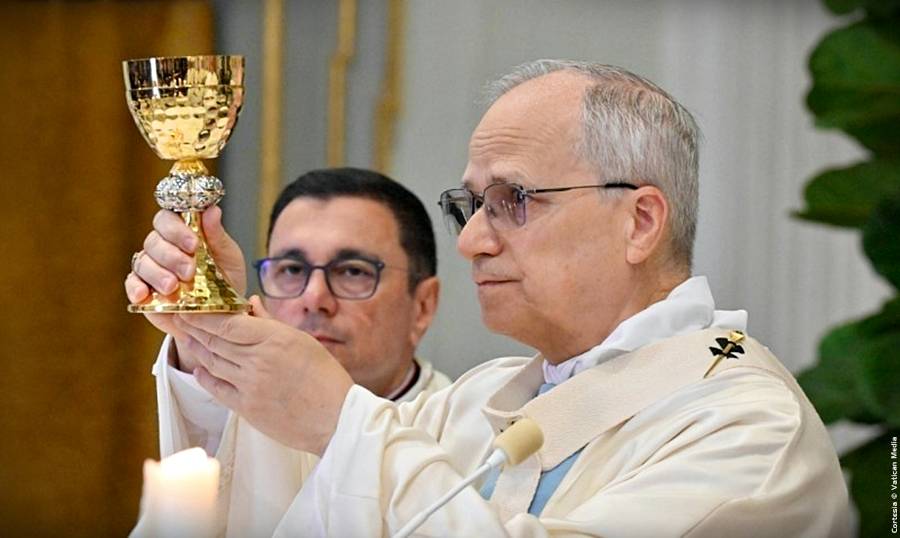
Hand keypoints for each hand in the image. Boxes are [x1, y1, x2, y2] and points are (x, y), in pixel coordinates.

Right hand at [124, 206, 246, 371]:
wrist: (221, 313)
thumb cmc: (225, 279)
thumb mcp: (228, 256)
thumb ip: (217, 234)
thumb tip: (212, 209)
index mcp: (182, 232)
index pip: (168, 219)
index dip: (176, 228)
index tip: (193, 244)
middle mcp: (163, 247)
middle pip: (154, 240)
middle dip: (171, 255)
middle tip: (189, 271)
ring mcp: (151, 268)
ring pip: (143, 262)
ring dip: (157, 274)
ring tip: (173, 287)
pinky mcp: (144, 289)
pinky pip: (132, 284)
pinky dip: (136, 288)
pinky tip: (143, 295)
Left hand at [173, 297, 353, 454]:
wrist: (335, 419)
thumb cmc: (326, 378)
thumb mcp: (303, 341)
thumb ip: (271, 321)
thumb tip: (251, 303)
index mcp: (274, 339)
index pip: (227, 322)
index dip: (203, 315)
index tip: (189, 307)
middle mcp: (258, 360)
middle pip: (214, 340)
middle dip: (193, 327)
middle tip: (179, 318)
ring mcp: (249, 385)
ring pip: (213, 362)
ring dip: (196, 348)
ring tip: (186, 337)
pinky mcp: (246, 408)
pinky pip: (217, 388)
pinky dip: (205, 376)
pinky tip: (199, 368)